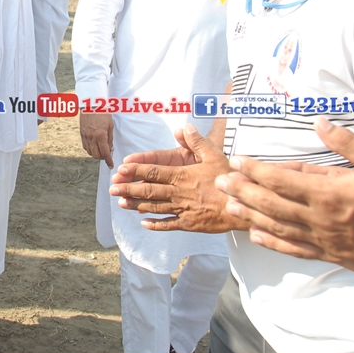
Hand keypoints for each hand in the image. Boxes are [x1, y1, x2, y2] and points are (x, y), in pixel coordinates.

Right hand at [79, 112, 114, 167]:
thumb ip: (110, 139)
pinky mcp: (81, 134)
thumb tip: (110, 149)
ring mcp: (85, 136)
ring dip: (96, 153)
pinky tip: (94, 145)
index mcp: (100, 135)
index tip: (111, 165)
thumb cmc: (102, 113)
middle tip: (107, 155)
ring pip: (89, 152)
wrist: (91, 104)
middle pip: (96, 155)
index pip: (105, 153)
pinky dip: (90, 149)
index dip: (108, 161)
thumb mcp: (110, 125)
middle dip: (102, 158)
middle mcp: (91, 138)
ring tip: (101, 149)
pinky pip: (85, 146)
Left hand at [109, 125, 239, 232]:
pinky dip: (155, 224)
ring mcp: (182, 210)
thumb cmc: (228, 180)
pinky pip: (168, 225)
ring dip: (136, 206)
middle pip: (148, 191)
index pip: (153, 172)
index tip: (121, 169)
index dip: (136, 170)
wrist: (241, 207)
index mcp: (182, 176)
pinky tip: (144, 223)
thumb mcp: (215, 155)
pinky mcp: (189, 224)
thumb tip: (184, 127)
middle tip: (112, 189)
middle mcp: (178, 193)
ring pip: (155, 207)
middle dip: (128, 189)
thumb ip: (197, 141)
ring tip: (121, 204)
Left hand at [214, 117, 353, 274]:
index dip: (255, 169)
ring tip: (229, 205)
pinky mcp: (330, 253)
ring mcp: (323, 238)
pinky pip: (294, 248)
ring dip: (250, 215)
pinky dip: (272, 242)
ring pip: (278, 226)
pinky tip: (256, 235)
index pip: (281, 179)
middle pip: (271, 203)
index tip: (237, 160)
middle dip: (243, 191)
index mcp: (328, 193)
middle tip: (220, 182)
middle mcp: (319, 218)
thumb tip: (319, 122)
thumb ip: (347, 141)